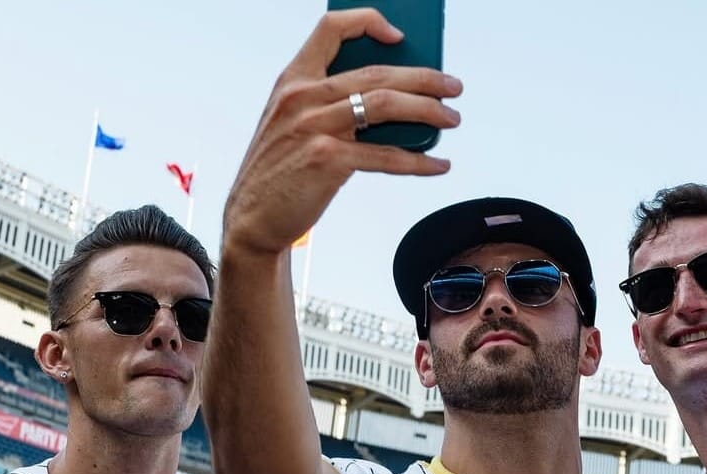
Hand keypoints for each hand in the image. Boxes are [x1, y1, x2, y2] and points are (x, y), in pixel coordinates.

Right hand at [222, 8, 462, 254]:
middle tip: (453, 87)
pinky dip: (418, 162)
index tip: (399, 36)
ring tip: (451, 119)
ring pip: (385, 105)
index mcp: (293, 80)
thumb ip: (330, 105)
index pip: (331, 29)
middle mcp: (302, 97)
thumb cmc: (281, 171)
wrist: (253, 218)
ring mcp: (314, 127)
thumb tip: (396, 102)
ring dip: (428, 110)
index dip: (368, 23)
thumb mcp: (293, 123)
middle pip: (376, 72)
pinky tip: (438, 164)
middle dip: (424, 77)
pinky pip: (385, 156)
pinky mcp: (327, 161)